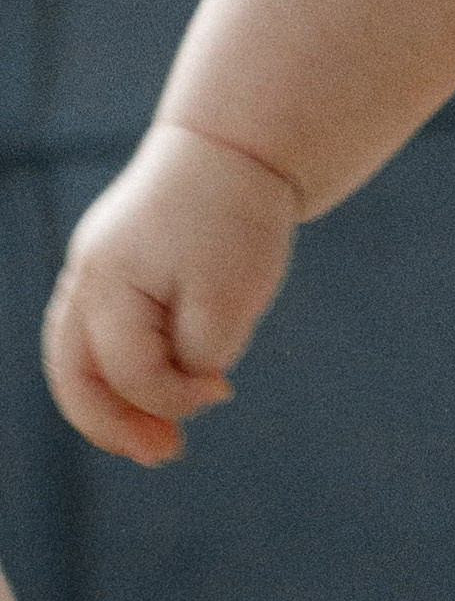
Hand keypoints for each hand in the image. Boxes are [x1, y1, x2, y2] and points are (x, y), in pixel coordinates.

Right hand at [44, 123, 299, 466]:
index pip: (129, 374)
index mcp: (109, 283)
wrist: (236, 146)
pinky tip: (147, 392)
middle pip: (72, 375)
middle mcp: (85, 279)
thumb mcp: (230, 297)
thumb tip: (178, 396)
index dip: (176, 397)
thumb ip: (197, 357)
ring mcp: (90, 270)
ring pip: (72, 358)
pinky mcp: (108, 266)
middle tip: (161, 455)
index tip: (224, 390)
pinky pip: (90, 334)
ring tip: (147, 441)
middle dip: (112, 425)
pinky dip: (111, 371)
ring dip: (107, 405)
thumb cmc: (236, 219)